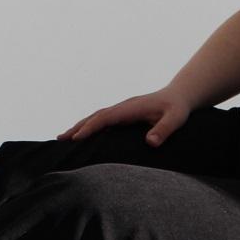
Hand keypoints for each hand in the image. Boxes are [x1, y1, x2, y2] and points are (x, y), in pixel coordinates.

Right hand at [58, 87, 194, 146]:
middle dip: (78, 127)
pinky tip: (81, 135)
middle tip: (60, 139)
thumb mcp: (176, 119)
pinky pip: (102, 120)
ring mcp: (122, 110)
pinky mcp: (122, 114)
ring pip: (96, 117)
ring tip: (63, 137)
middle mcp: (123, 107)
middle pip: (96, 116)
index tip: (78, 137)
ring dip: (80, 126)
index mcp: (132, 108)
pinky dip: (88, 126)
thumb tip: (150, 142)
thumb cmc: (177, 108)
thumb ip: (164, 130)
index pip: (107, 117)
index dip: (92, 127)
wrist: (178, 96)